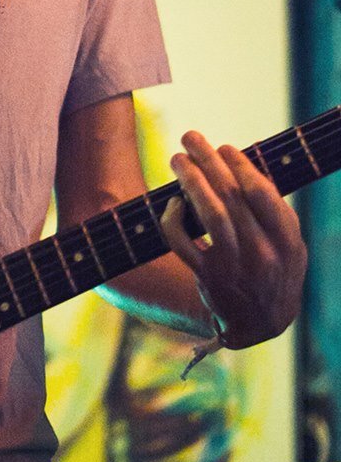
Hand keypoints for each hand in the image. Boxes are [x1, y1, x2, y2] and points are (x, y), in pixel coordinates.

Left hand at [160, 130, 305, 348]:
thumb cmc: (273, 270)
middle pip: (231, 196)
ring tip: (177, 159)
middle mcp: (261, 255)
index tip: (224, 148)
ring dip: (190, 180)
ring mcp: (233, 267)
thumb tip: (247, 161)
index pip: (261, 194)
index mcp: (287, 242)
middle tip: (190, 138)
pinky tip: (171, 202)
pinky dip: (173, 218)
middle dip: (208, 161)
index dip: (240, 166)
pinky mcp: (206, 277)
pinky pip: (182, 242)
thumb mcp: (289, 245)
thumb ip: (274, 210)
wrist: (258, 323)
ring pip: (208, 214)